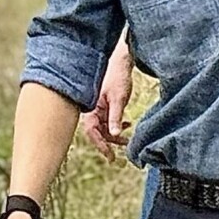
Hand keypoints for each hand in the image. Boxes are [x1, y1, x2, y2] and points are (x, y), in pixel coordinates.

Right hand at [80, 42, 132, 161]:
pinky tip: (127, 124)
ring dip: (113, 135)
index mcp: (91, 109)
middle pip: (97, 133)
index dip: (100, 145)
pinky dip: (116, 125)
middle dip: (107, 143)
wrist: (121, 62)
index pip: (92, 132)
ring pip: (103, 128)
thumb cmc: (118, 78)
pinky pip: (107, 121)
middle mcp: (92, 110)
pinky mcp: (104, 106)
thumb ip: (115, 116)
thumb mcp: (119, 98)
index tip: (109, 156)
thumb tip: (115, 134)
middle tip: (115, 156)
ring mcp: (98, 108)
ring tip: (127, 140)